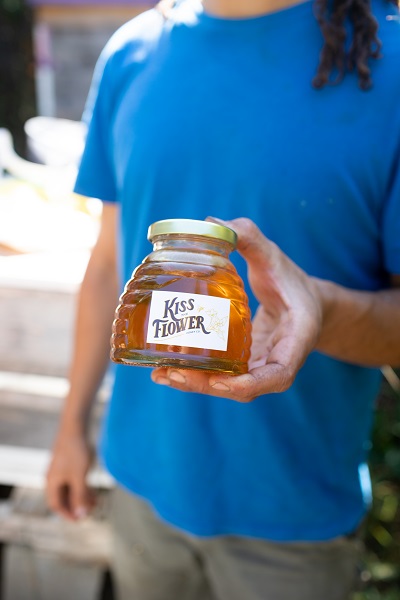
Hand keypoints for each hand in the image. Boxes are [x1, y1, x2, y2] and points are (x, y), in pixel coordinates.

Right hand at [46, 428, 95, 520]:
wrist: (76, 426)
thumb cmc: (75, 451)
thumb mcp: (79, 476)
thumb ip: (80, 496)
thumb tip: (80, 515)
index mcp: (52, 482)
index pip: (56, 505)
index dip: (67, 514)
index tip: (80, 521)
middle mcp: (54, 477)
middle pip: (64, 497)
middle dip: (77, 505)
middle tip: (91, 512)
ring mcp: (62, 469)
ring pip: (71, 489)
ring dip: (82, 497)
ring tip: (96, 502)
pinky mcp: (69, 462)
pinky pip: (75, 479)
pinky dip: (83, 486)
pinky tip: (94, 489)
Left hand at [151, 217, 322, 401]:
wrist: (304, 303)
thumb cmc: (291, 282)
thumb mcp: (275, 258)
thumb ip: (250, 239)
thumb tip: (212, 221)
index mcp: (295, 342)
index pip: (278, 375)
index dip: (248, 385)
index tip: (219, 381)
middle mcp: (278, 363)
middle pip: (243, 388)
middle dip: (207, 385)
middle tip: (172, 373)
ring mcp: (259, 368)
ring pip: (227, 387)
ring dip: (194, 384)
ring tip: (161, 374)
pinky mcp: (244, 366)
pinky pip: (220, 376)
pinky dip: (194, 376)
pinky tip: (164, 369)